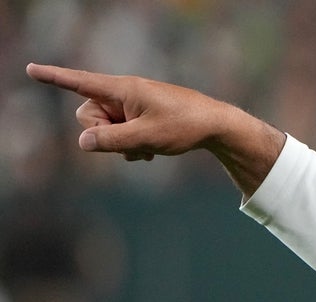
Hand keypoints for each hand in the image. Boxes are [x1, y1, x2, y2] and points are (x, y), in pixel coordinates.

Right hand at [25, 63, 283, 195]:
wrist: (216, 126)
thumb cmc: (184, 126)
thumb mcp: (146, 137)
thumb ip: (112, 140)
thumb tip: (82, 142)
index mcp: (123, 89)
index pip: (81, 81)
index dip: (55, 77)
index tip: (31, 69)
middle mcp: (124, 93)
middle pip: (89, 115)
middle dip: (103, 134)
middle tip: (132, 144)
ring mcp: (132, 105)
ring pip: (105, 128)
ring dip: (119, 143)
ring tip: (146, 149)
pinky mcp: (141, 116)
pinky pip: (120, 132)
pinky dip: (130, 144)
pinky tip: (151, 151)